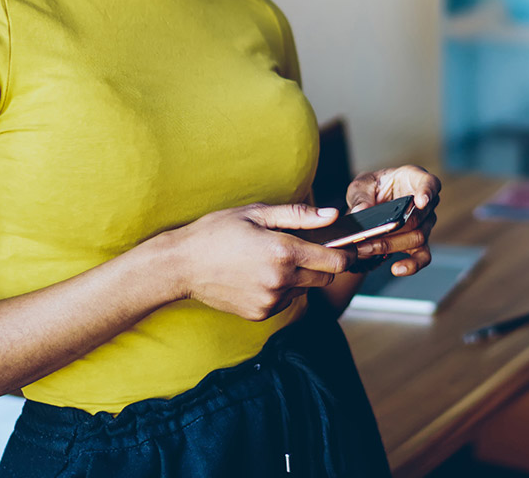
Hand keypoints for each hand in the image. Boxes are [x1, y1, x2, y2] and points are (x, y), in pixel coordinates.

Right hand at [170, 203, 354, 320]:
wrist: (182, 265)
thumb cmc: (216, 233)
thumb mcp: (257, 214)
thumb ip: (299, 215)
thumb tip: (332, 216)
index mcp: (284, 251)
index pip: (335, 261)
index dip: (346, 254)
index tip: (345, 248)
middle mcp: (281, 280)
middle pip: (326, 278)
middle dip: (322, 264)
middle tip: (301, 249)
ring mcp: (271, 300)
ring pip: (305, 289)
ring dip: (299, 277)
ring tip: (270, 261)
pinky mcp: (261, 314)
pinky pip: (285, 301)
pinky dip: (281, 290)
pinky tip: (258, 276)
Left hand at [343, 165, 440, 276]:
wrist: (370, 205)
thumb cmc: (372, 188)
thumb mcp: (362, 185)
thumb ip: (361, 196)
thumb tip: (361, 211)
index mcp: (414, 179)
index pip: (430, 183)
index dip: (427, 192)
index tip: (420, 201)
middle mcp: (425, 202)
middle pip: (419, 217)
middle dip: (394, 228)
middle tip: (368, 235)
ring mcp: (425, 224)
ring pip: (417, 237)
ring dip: (390, 245)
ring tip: (365, 249)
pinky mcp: (420, 243)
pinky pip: (423, 256)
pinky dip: (412, 265)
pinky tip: (397, 269)